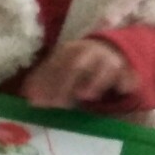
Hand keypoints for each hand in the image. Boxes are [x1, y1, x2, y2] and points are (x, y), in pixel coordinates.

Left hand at [20, 39, 135, 108]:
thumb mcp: (60, 70)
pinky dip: (124, 83)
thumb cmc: (79, 67)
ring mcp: (109, 60)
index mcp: (69, 50)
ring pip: (104, 68)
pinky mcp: (125, 71)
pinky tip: (121, 90)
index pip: (55, 64)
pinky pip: (127, 77)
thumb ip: (45, 83)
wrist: (110, 52)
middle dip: (65, 84)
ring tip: (85, 96)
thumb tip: (28, 98)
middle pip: (76, 64)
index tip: (36, 102)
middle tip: (57, 105)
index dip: (45, 83)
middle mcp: (89, 51)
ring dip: (95, 81)